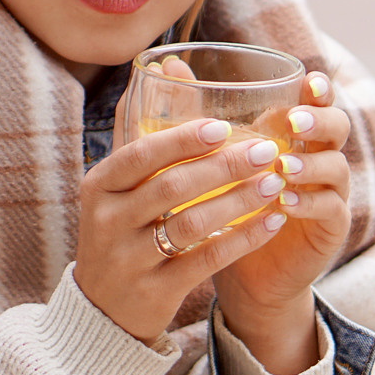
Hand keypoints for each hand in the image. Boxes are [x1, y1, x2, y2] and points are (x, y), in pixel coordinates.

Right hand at [75, 117, 291, 343]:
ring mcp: (130, 259)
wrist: (103, 309)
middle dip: (224, 167)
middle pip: (172, 187)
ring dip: (239, 201)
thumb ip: (140, 130)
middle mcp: (109, 221)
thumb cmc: (120, 232)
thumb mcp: (115, 187)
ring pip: (193, 224)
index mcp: (100, 186)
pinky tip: (272, 222)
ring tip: (275, 183)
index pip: (141, 155)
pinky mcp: (156, 291)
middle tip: (267, 151)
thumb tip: (167, 64)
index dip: (183, 139)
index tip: (224, 126)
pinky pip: (207, 260)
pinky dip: (243, 239)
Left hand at [214, 72, 352, 374]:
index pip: (317, 102)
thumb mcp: (210, 162)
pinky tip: (285, 202)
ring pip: (337, 167)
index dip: (319, 90)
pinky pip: (331, 209)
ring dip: (311, 163)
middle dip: (320, 120)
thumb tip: (166, 64)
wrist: (244, 274)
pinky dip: (310, 202)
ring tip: (284, 166)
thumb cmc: (225, 209)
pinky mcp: (330, 228)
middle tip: (294, 121)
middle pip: (338, 127)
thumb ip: (195, 116)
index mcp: (295, 136)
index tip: (309, 81)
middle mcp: (318, 158)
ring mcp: (329, 193)